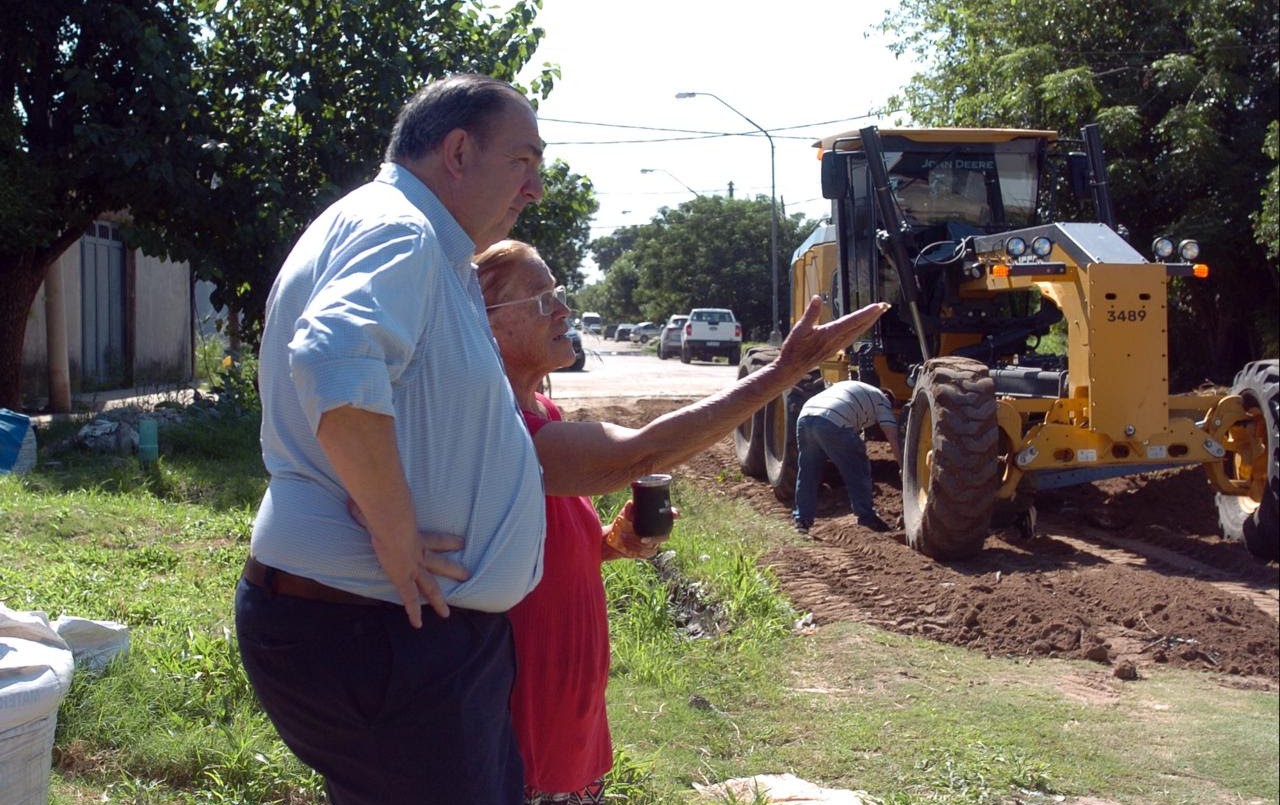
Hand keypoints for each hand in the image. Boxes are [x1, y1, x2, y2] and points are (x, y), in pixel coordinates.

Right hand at [347, 499, 468, 624]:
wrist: (391, 521)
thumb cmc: (384, 509)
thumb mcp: (381, 507)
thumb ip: (368, 505)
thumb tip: (351, 500)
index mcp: (415, 536)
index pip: (435, 539)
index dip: (447, 541)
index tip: (461, 543)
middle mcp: (418, 553)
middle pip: (439, 563)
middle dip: (453, 569)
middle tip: (467, 574)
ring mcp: (412, 568)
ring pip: (429, 586)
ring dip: (438, 600)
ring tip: (446, 613)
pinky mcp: (403, 578)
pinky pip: (410, 599)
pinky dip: (413, 612)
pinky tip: (417, 624)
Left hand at [604, 499, 674, 559]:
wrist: (614, 539)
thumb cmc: (621, 523)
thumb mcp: (623, 515)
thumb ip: (628, 509)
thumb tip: (630, 503)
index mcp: (653, 519)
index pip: (668, 515)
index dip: (674, 514)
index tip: (676, 514)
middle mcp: (656, 530)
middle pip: (665, 534)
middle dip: (656, 538)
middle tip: (642, 538)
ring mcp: (653, 541)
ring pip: (656, 545)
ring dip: (644, 545)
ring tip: (633, 542)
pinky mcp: (648, 551)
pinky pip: (650, 553)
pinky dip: (642, 552)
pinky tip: (634, 550)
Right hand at [775, 298, 889, 373]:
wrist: (792, 368)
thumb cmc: (795, 350)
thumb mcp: (800, 329)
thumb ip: (811, 313)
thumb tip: (818, 298)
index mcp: (830, 334)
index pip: (852, 321)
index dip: (866, 313)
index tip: (878, 306)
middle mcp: (837, 341)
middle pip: (860, 327)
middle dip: (874, 316)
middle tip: (885, 305)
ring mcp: (837, 346)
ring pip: (858, 332)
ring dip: (869, 322)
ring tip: (877, 313)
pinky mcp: (835, 348)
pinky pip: (853, 337)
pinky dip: (861, 329)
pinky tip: (862, 326)